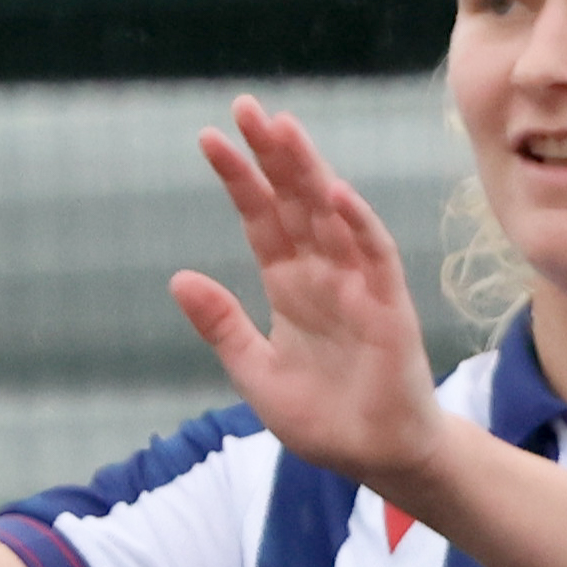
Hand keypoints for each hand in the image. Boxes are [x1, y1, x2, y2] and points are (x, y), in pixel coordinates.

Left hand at [170, 107, 456, 501]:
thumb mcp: (255, 372)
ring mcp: (357, 285)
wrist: (375, 459)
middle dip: (272, 155)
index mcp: (290, 285)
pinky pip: (374, 255)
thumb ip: (223, 324)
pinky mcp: (388, 306)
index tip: (210, 138)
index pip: (261, 218)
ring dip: (309, 172)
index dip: (238, 179)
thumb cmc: (324, 417)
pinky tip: (333, 192)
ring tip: (284, 130)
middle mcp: (323, 273)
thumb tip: (178, 277)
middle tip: (246, 107)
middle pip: (294, 202)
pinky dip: (356, 223)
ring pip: (331, 215)